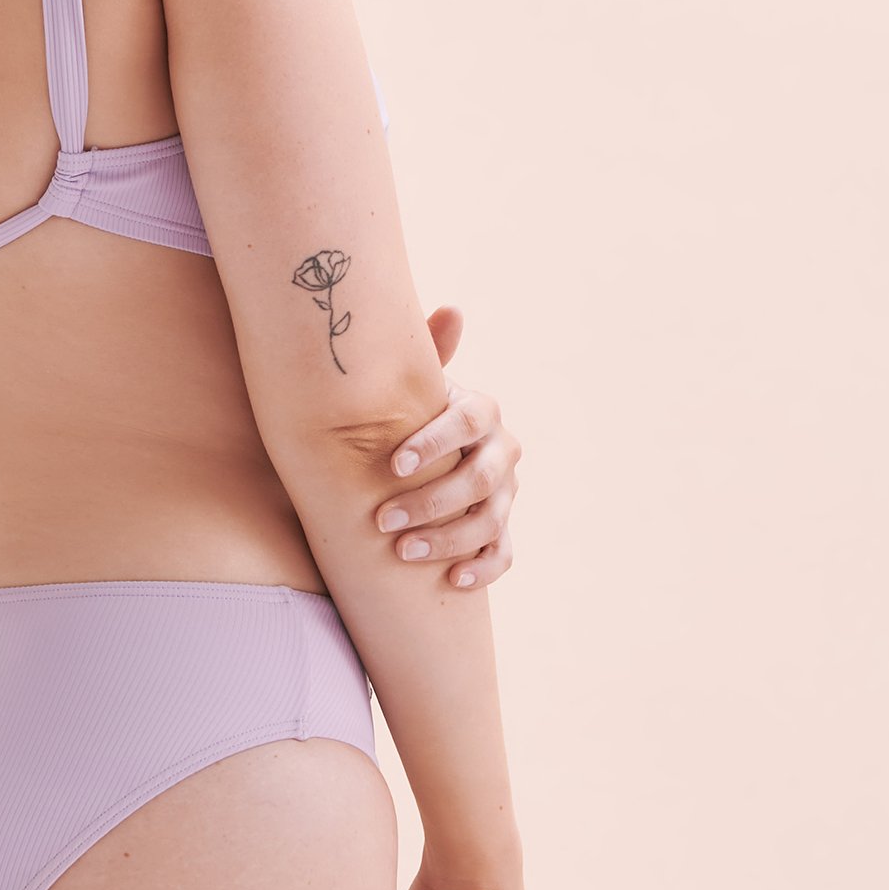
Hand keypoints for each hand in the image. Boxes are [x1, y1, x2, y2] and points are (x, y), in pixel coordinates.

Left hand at [374, 305, 520, 589]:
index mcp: (480, 412)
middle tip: (382, 521)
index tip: (393, 464)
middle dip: (431, 502)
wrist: (413, 458)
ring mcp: (506, 494)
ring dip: (447, 540)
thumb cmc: (403, 415)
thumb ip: (424, 353)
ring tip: (402, 554)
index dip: (435, 442)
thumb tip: (452, 309)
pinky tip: (453, 581)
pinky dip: (482, 569)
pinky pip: (503, 554)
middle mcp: (501, 452)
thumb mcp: (408, 387)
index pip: (469, 422)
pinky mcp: (501, 530)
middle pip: (480, 480)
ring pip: (489, 522)